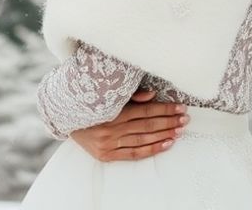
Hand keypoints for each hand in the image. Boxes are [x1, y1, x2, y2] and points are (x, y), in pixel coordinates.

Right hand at [69, 89, 188, 161]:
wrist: (66, 119)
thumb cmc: (92, 105)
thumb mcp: (109, 96)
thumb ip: (132, 96)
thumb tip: (153, 96)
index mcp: (113, 111)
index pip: (146, 111)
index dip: (165, 109)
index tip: (180, 107)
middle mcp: (111, 128)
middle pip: (147, 125)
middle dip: (168, 122)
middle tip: (185, 119)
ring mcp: (109, 143)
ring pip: (143, 139)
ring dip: (163, 135)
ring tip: (179, 131)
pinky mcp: (107, 155)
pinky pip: (133, 153)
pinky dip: (151, 149)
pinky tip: (166, 144)